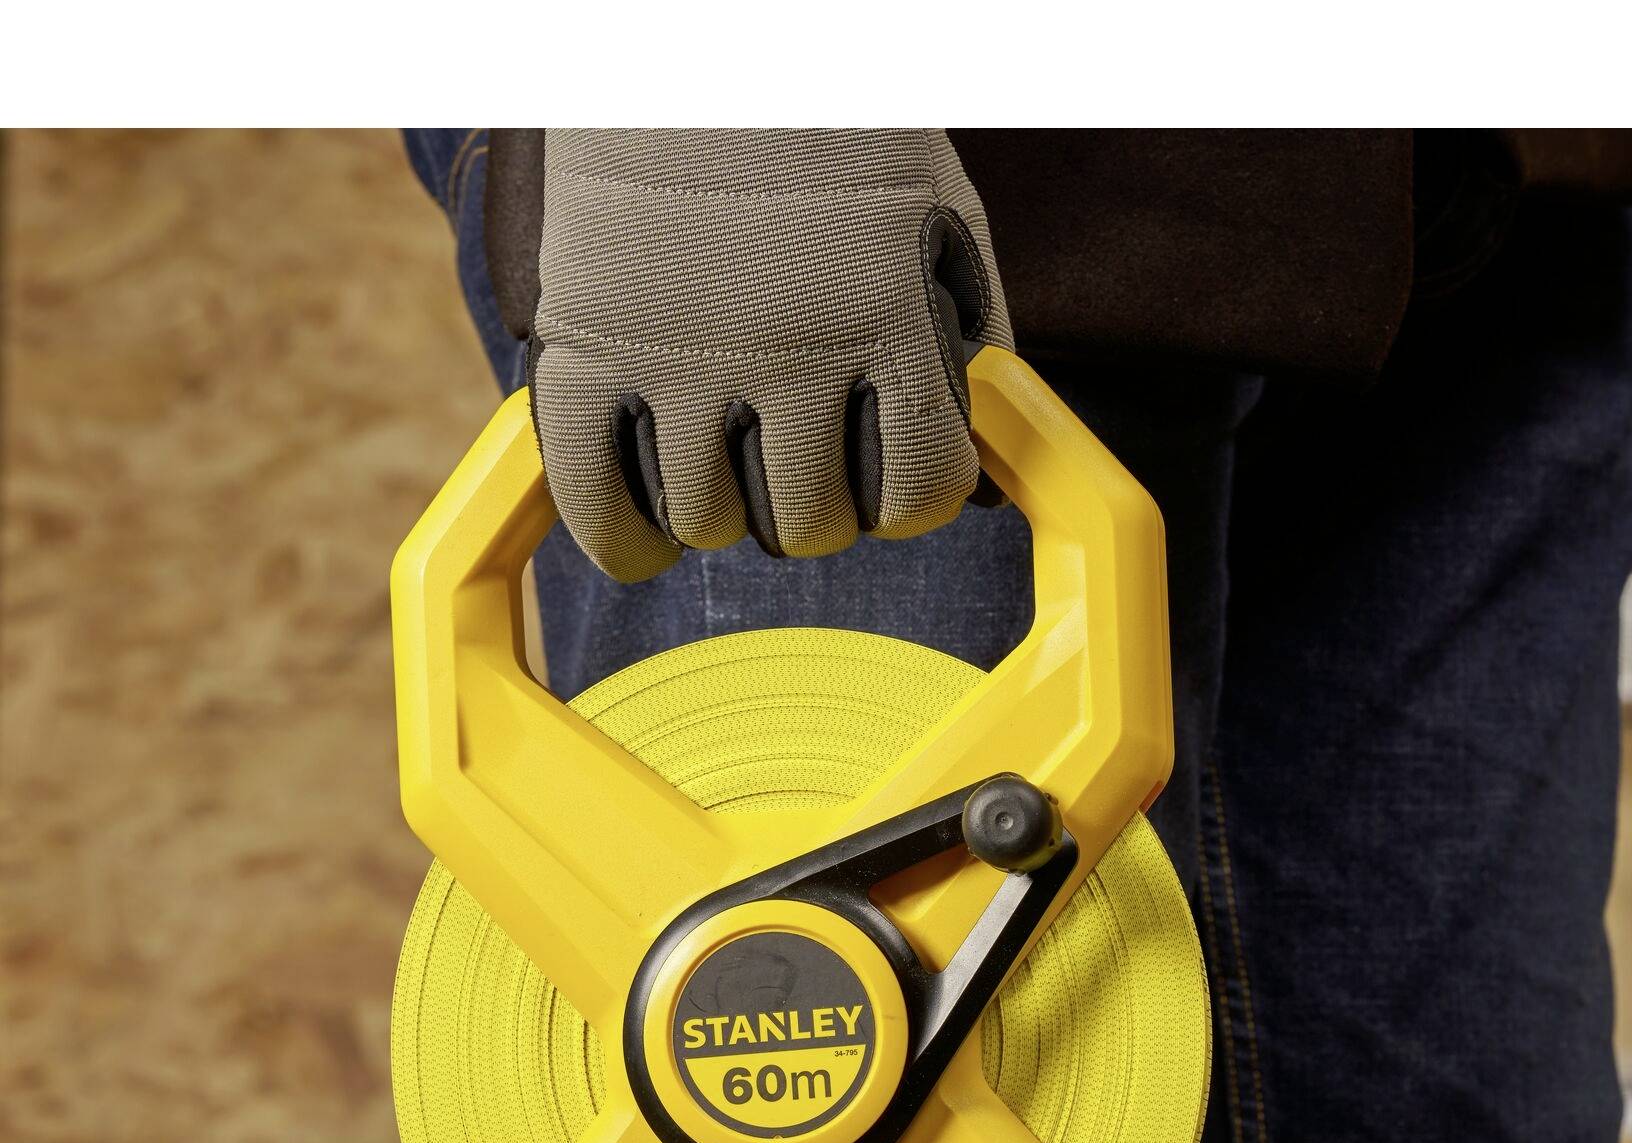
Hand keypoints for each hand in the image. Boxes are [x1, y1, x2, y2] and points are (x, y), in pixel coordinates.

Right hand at [484, 128, 1012, 581]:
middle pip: (809, 525)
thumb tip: (983, 492)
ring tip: (725, 471)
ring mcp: (677, 353)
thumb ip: (970, 350)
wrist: (701, 36)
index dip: (906, 499)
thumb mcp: (942, 222)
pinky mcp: (585, 345)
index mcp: (886, 318)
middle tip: (796, 460)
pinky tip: (648, 540)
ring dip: (725, 517)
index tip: (886, 475)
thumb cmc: (836, 135)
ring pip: (710, 524)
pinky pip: (597, 498)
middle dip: (813, 509)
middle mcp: (785, 347)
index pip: (916, 494)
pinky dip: (625, 541)